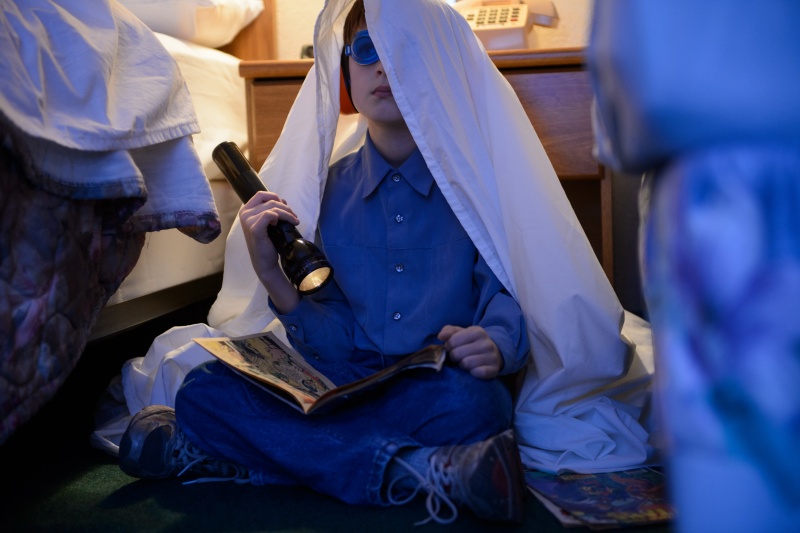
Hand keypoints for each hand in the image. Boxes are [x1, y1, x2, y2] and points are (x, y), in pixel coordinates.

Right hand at [239, 191, 300, 311]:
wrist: (265, 262)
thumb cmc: (267, 243)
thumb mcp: (269, 223)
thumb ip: (272, 210)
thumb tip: (282, 200)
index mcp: (246, 211)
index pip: (261, 194)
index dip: (274, 197)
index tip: (285, 207)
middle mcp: (244, 214)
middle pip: (269, 201)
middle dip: (285, 207)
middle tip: (294, 217)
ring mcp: (248, 221)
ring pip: (272, 208)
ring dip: (287, 213)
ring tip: (294, 221)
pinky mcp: (254, 229)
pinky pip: (269, 215)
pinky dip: (281, 217)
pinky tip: (286, 223)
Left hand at [437, 325, 502, 378]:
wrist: (494, 353)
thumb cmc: (472, 343)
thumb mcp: (462, 333)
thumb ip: (449, 332)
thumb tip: (440, 336)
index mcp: (477, 331)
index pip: (452, 341)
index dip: (449, 347)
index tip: (454, 348)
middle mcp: (486, 343)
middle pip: (457, 354)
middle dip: (455, 357)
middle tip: (459, 357)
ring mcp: (492, 357)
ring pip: (466, 364)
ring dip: (463, 365)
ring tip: (466, 363)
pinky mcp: (494, 370)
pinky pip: (477, 373)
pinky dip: (472, 373)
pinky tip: (474, 369)